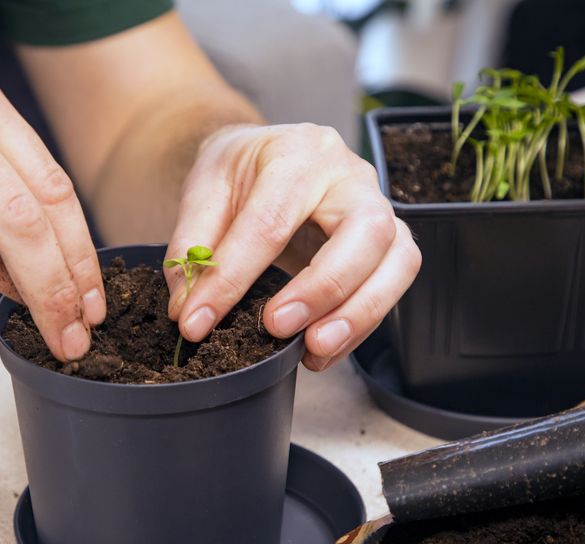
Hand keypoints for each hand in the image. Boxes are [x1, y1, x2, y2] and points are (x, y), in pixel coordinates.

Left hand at [166, 123, 420, 370]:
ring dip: (357, 314)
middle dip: (322, 288)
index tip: (196, 322)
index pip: (270, 220)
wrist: (266, 155)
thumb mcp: (204, 190)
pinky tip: (320, 350)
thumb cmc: (239, 172)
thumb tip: (186, 305)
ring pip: (397, 261)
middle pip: (364, 231)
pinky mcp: (390, 242)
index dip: (231, 278)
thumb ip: (192, 245)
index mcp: (297, 153)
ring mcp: (380, 207)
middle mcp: (351, 176)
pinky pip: (394, 284)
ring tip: (312, 349)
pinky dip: (360, 325)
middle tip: (275, 328)